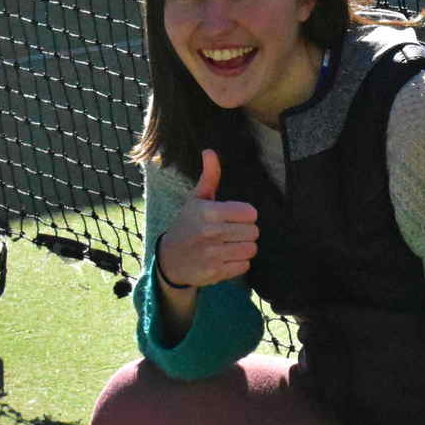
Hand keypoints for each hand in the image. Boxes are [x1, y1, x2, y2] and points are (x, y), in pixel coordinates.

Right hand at [157, 149, 259, 287]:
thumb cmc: (188, 224)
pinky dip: (239, 263)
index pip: (249, 213)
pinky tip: (227, 257)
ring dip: (244, 247)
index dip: (247, 214)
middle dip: (247, 231)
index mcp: (208, 212)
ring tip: (231, 243)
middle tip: (234, 231)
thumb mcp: (196, 199)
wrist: (170, 258)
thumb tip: (210, 151)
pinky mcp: (215, 272)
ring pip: (251, 249)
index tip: (237, 216)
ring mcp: (212, 255)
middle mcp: (210, 233)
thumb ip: (209, 177)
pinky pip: (244, 266)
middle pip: (253, 232)